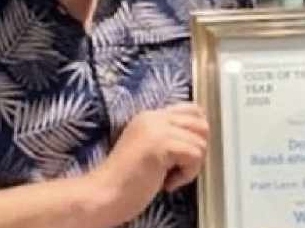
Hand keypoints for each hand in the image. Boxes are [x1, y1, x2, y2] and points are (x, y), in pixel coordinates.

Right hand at [87, 103, 208, 222]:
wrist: (103, 195)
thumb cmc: (125, 182)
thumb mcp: (149, 149)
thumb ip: (168, 137)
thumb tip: (200, 137)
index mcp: (149, 116)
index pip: (191, 110)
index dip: (197, 133)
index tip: (185, 156)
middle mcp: (154, 117)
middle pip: (201, 124)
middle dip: (197, 149)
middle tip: (178, 168)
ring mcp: (157, 129)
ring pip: (200, 141)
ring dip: (191, 166)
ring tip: (169, 177)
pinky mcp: (161, 144)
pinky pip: (195, 155)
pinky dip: (187, 175)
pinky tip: (167, 183)